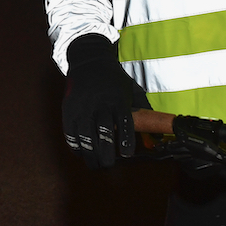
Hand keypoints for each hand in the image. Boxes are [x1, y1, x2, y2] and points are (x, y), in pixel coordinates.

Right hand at [63, 34, 137, 168]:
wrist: (89, 61)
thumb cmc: (114, 79)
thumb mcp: (132, 89)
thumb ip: (143, 110)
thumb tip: (156, 134)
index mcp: (118, 100)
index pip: (124, 124)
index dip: (125, 142)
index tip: (127, 154)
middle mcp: (100, 105)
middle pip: (103, 134)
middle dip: (106, 153)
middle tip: (108, 165)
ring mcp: (83, 108)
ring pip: (85, 137)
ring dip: (90, 154)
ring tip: (95, 164)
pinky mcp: (69, 110)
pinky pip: (71, 132)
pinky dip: (75, 145)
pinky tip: (81, 152)